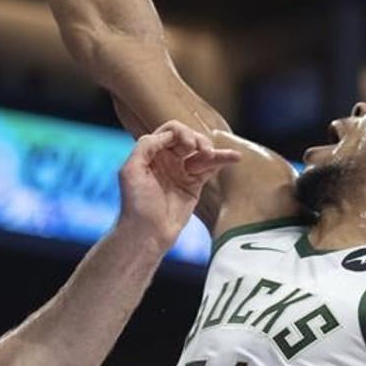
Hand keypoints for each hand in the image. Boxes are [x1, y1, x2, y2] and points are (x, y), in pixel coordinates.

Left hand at [117, 121, 239, 249]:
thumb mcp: (131, 171)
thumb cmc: (135, 204)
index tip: (187, 146)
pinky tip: (234, 156)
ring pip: (201, 152)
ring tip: (212, 154)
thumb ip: (146, 147)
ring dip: (210, 149)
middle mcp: (166, 159)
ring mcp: (181, 171)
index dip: (181, 133)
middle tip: (201, 150)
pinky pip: (209, 168)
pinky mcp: (194, 184)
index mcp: (151, 153)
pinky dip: (222, 160)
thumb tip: (168, 134)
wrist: (147, 233)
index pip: (170, 132)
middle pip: (187, 137)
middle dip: (196, 139)